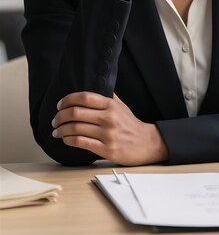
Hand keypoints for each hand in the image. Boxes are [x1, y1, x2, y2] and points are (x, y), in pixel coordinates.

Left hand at [51, 91, 167, 165]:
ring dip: (62, 129)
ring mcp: (107, 134)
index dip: (67, 100)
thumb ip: (107, 96)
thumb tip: (93, 85)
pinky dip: (69, 140)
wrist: (147, 143)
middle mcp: (108, 118)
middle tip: (55, 119)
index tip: (59, 105)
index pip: (84, 97)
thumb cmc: (131, 124)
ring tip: (57, 131)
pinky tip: (66, 139)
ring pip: (76, 128)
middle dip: (60, 116)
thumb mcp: (121, 106)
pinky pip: (82, 142)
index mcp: (111, 105)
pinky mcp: (107, 149)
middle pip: (76, 113)